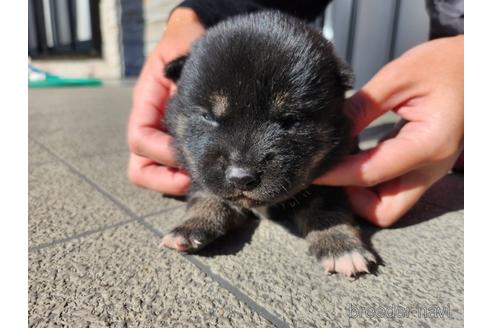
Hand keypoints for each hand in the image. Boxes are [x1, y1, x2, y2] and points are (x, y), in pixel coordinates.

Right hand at [127, 8, 204, 194]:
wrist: (195, 39)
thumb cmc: (188, 42)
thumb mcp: (182, 48)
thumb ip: (183, 68)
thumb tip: (188, 97)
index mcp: (146, 103)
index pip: (140, 138)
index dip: (160, 151)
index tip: (187, 153)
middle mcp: (151, 124)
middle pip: (140, 167)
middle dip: (163, 180)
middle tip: (193, 181)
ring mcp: (164, 136)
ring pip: (155, 173)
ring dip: (175, 182)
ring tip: (205, 179)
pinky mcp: (182, 142)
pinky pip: (176, 169)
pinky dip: (189, 177)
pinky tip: (213, 171)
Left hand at [314, 36, 463, 226]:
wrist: (478, 66)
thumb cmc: (445, 65)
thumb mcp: (398, 77)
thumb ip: (361, 107)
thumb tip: (327, 130)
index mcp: (427, 145)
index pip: (370, 174)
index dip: (335, 175)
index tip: (309, 170)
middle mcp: (432, 168)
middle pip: (384, 211)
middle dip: (352, 199)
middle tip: (330, 172)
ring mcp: (430, 172)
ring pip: (389, 204)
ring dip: (361, 192)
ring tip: (339, 162)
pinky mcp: (425, 167)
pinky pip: (394, 188)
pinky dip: (371, 181)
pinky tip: (355, 157)